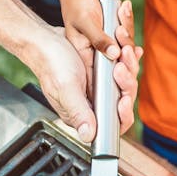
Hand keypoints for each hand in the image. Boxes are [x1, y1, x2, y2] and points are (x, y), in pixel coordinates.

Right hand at [53, 0, 141, 137]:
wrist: (45, 39)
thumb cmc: (51, 63)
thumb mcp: (66, 88)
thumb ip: (78, 112)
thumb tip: (88, 136)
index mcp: (83, 113)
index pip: (111, 124)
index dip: (123, 113)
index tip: (123, 98)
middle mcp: (92, 102)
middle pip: (122, 102)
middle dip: (126, 84)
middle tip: (120, 67)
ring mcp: (98, 87)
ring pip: (124, 84)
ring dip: (128, 68)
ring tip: (124, 54)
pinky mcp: (101, 73)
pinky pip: (121, 70)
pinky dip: (128, 61)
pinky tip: (130, 52)